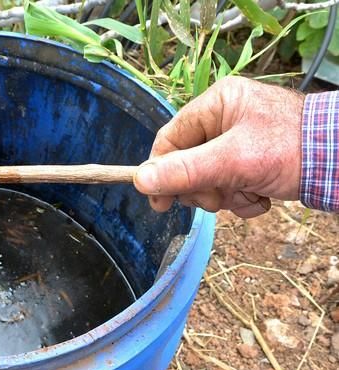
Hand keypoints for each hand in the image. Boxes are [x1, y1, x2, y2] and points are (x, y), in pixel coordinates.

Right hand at [133, 76, 304, 217]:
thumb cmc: (292, 148)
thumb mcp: (233, 160)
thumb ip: (186, 171)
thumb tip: (139, 180)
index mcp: (216, 104)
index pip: (170, 140)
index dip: (160, 172)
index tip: (160, 203)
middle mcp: (225, 120)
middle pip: (188, 163)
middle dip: (204, 187)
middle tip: (220, 197)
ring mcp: (240, 142)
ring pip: (210, 179)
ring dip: (226, 196)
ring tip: (250, 195)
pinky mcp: (254, 161)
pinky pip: (231, 185)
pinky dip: (243, 199)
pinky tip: (262, 197)